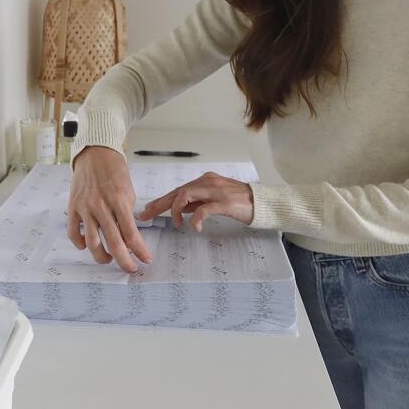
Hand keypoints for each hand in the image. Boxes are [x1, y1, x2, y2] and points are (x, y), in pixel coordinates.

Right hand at [67, 146, 153, 272]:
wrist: (95, 155)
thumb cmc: (114, 173)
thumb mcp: (128, 192)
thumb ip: (127, 215)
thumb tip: (128, 239)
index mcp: (119, 201)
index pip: (131, 233)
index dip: (140, 250)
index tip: (146, 259)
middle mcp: (101, 206)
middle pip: (114, 242)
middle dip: (124, 261)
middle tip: (131, 268)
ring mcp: (85, 208)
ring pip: (93, 242)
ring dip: (102, 257)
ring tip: (108, 259)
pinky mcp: (72, 208)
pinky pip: (74, 233)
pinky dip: (80, 244)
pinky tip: (87, 246)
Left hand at [135, 171, 254, 231]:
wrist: (262, 202)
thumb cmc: (239, 203)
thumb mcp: (214, 200)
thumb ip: (198, 202)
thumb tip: (180, 209)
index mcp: (204, 181)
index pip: (177, 190)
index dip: (161, 201)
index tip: (147, 211)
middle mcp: (207, 182)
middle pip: (177, 192)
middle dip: (159, 205)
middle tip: (145, 216)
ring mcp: (216, 191)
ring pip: (186, 195)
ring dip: (176, 211)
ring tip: (176, 224)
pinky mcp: (224, 202)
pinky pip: (204, 209)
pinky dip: (196, 219)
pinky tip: (195, 228)